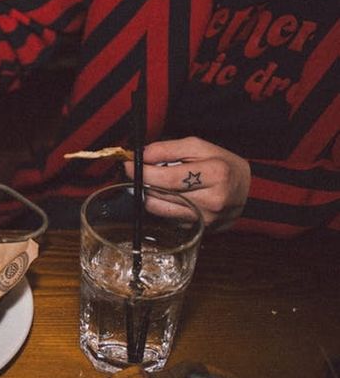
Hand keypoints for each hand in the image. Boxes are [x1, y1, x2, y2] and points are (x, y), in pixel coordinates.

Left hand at [125, 137, 250, 230]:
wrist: (249, 191)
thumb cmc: (223, 165)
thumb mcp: (200, 147)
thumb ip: (168, 149)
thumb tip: (141, 155)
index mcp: (216, 174)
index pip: (168, 177)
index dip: (143, 171)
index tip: (128, 164)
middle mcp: (212, 200)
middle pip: (160, 194)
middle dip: (142, 181)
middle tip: (135, 170)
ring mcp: (205, 219)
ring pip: (158, 209)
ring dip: (148, 194)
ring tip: (154, 181)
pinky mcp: (198, 230)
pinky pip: (166, 217)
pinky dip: (161, 205)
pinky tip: (167, 195)